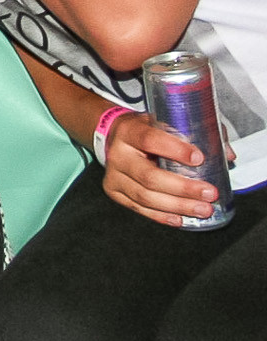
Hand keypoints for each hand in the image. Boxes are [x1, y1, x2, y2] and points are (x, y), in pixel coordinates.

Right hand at [100, 112, 224, 225]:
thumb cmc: (147, 130)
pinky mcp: (114, 191)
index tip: (199, 158)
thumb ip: (196, 133)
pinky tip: (180, 219)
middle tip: (209, 193)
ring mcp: (114, 176)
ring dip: (178, 206)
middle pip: (149, 176)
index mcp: (129, 131)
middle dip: (183, 188)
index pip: (149, 140)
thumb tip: (226, 155)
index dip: (174, 150)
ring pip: (145, 196)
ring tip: (203, 209)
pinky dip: (161, 216)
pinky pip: (139, 208)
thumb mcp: (164, 122)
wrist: (116, 137)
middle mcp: (118, 154)